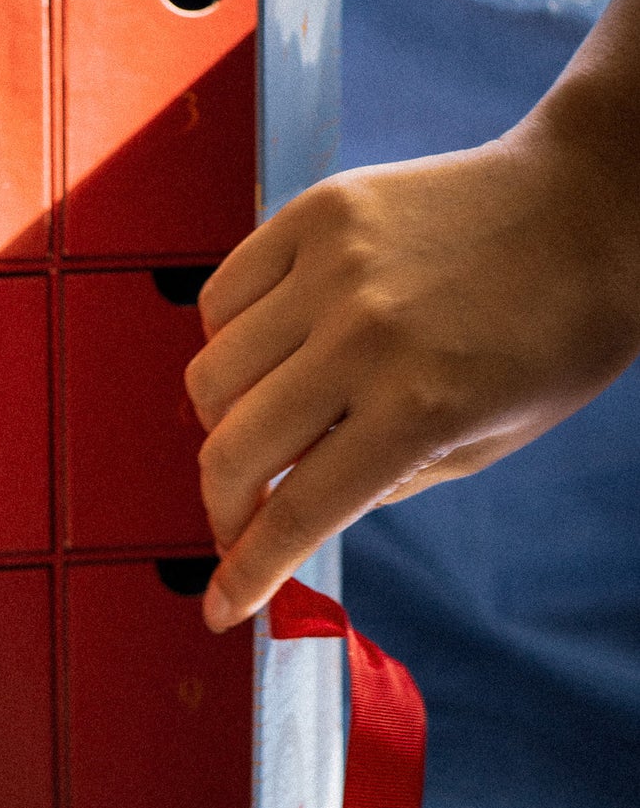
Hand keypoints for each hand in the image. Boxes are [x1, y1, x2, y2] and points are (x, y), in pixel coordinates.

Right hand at [184, 128, 639, 631]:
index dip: (247, 573)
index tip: (222, 609)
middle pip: (232, 452)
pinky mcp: (316, 214)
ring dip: (221, 422)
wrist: (596, 198)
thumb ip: (386, 484)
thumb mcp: (491, 442)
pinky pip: (220, 298)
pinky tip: (265, 350)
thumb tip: (290, 511)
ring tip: (262, 421)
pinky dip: (224, 340)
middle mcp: (364, 336)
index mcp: (421, 407)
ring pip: (211, 376)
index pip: (297, 513)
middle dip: (223, 509)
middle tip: (238, 518)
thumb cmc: (559, 331)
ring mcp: (333, 269)